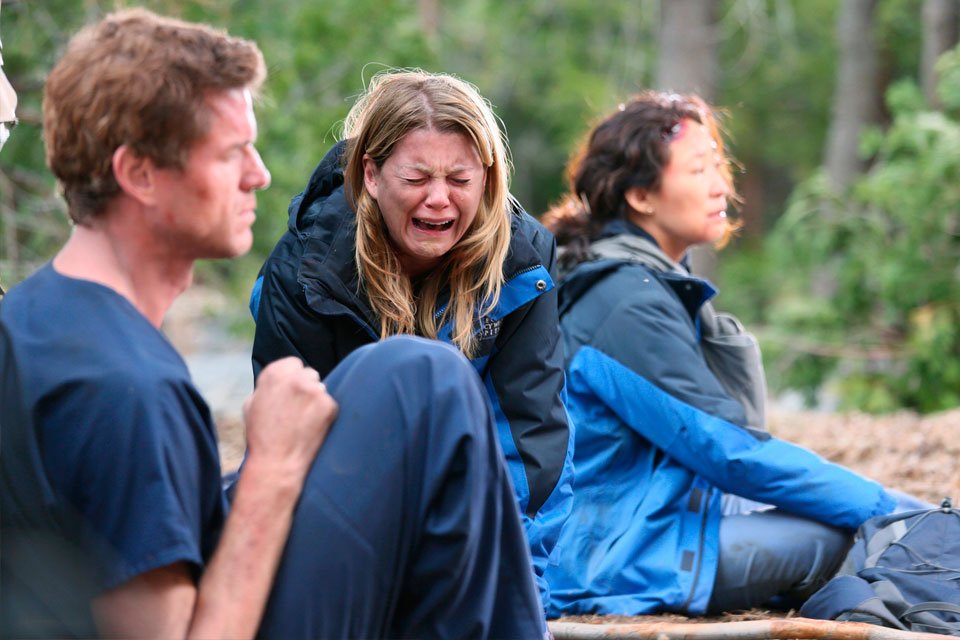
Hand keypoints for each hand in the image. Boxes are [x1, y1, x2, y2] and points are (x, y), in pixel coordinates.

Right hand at [242, 357, 337, 480]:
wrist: (277, 461)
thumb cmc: (261, 435)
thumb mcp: (252, 404)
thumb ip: (266, 386)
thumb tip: (278, 380)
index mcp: (274, 373)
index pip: (294, 363)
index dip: (293, 378)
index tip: (291, 391)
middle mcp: (295, 377)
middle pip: (310, 374)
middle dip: (306, 387)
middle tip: (298, 408)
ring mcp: (314, 390)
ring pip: (321, 388)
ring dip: (315, 400)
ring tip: (304, 421)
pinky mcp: (328, 405)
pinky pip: (330, 404)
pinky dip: (324, 414)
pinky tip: (312, 427)